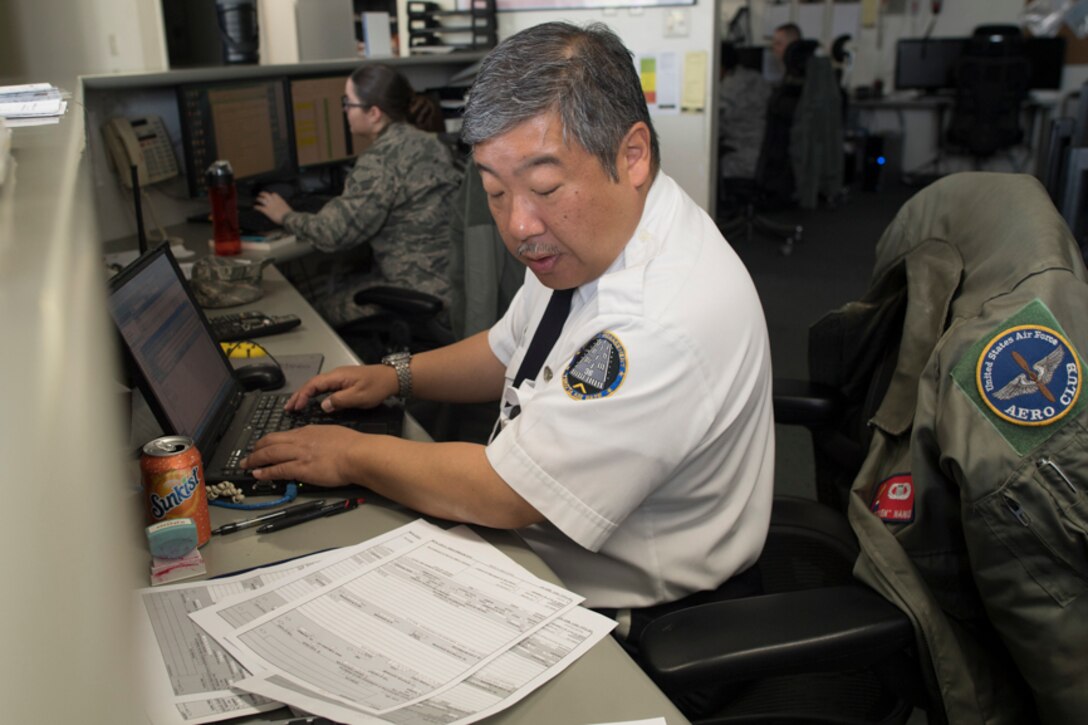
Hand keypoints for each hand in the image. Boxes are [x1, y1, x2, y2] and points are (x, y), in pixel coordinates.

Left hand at [241, 425, 363, 486]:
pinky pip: (277, 469)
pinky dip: (265, 472)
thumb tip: (318, 444)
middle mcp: (300, 440)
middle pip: (271, 441)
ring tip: (246, 465)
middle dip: (257, 448)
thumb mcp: (333, 434)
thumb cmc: (352, 445)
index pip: (283, 435)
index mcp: (309, 431)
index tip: (265, 446)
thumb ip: (321, 438)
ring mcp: (299, 454)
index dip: (270, 441)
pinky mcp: (301, 468)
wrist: (357, 454)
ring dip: (255, 460)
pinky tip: (257, 474)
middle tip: (249, 454)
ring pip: (270, 454)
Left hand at [253, 191, 291, 224]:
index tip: (270, 195)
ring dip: (258, 199)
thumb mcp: (287, 208)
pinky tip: (255, 207)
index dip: (271, 194)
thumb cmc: (289, 215)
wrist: (288, 218)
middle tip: (260, 194)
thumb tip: (284, 209)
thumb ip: (283, 207)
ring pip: (261, 199)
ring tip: (256, 200)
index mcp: (279, 200)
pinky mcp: (266, 210)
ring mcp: (269, 205)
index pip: (273, 194)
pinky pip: (259, 207)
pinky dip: (256, 207)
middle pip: (266, 194)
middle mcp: (273, 201)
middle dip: (262, 194)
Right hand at [284, 364, 398, 412]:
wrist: (391, 378)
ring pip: (317, 386)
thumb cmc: (377, 386)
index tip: (295, 407)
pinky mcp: (344, 383)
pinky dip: (315, 395)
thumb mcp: (358, 396)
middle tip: (288, 408)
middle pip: (312, 384)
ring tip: (296, 406)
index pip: (313, 384)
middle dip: (299, 395)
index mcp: (337, 376)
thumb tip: (323, 406)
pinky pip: (325, 388)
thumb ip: (339, 401)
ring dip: (305, 395)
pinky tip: (312, 402)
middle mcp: (336, 375)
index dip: (302, 395)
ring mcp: (340, 378)